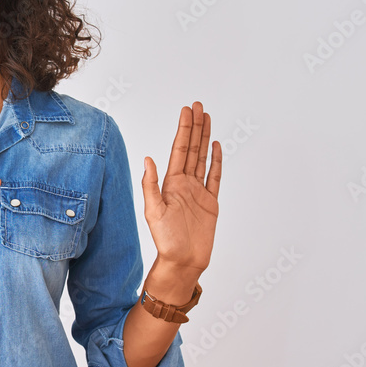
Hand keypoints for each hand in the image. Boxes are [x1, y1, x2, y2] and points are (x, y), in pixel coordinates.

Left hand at [140, 102, 221, 283]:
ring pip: (203, 158)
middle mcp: (184, 183)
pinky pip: (215, 176)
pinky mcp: (210, 202)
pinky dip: (217, 161)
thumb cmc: (166, 240)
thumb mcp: (153, 211)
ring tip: (207, 118)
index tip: (187, 111)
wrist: (183, 261)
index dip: (184, 129)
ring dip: (205, 138)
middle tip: (198, 105)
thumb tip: (148, 159)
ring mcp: (198, 191)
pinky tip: (216, 146)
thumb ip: (151, 185)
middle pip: (191, 148)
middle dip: (195, 127)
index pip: (179, 149)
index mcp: (171, 183)